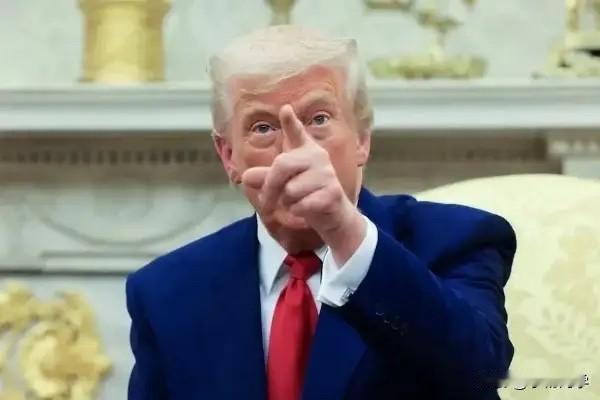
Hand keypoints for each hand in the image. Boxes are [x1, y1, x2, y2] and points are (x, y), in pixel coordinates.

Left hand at [242, 105, 364, 263]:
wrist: (333, 216)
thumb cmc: (307, 194)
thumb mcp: (284, 184)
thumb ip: (266, 178)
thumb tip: (246, 177)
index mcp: (307, 151)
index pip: (297, 133)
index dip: (291, 122)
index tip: (285, 109)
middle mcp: (318, 158)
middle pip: (281, 166)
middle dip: (270, 187)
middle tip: (266, 202)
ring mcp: (327, 175)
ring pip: (290, 190)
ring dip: (287, 202)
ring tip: (298, 202)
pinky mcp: (332, 193)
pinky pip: (300, 204)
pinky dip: (296, 211)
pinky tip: (305, 209)